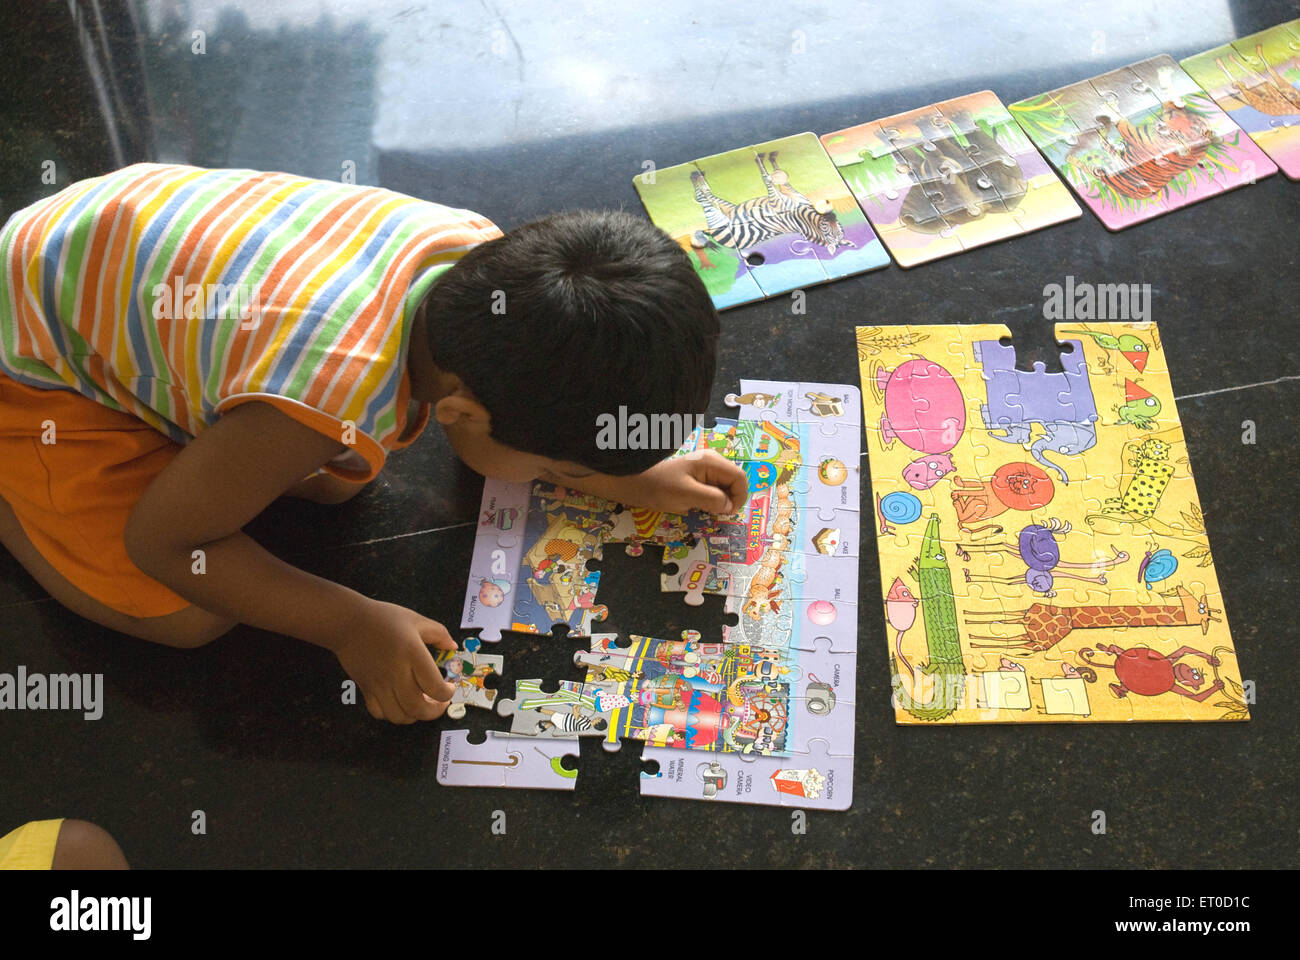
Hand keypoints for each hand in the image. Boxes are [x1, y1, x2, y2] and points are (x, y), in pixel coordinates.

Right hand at [334, 601, 457, 723]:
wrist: (348, 622)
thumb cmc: (383, 619)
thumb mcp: (416, 620)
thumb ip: (439, 633)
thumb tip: (452, 646)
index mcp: (413, 655)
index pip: (435, 688)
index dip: (447, 694)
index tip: (450, 687)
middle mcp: (397, 673)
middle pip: (418, 708)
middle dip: (434, 711)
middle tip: (439, 703)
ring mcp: (379, 684)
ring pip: (399, 716)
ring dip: (414, 715)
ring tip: (420, 704)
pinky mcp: (366, 689)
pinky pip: (380, 713)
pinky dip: (393, 714)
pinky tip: (399, 703)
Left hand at [632, 450, 748, 514]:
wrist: (636, 484)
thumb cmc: (659, 487)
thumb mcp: (686, 494)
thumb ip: (711, 499)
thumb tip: (728, 506)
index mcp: (711, 462)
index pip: (739, 478)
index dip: (739, 497)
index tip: (727, 513)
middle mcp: (712, 464)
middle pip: (734, 483)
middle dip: (730, 500)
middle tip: (716, 514)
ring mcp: (705, 471)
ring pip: (724, 489)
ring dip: (720, 502)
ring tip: (706, 510)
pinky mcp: (698, 480)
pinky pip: (713, 491)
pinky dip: (712, 502)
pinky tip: (700, 507)